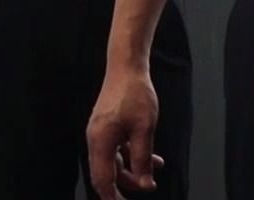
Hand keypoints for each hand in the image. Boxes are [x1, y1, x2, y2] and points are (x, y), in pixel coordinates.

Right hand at [87, 65, 163, 198]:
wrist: (126, 67)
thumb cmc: (135, 94)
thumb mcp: (144, 129)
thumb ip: (142, 159)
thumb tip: (145, 184)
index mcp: (101, 141)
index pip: (103, 180)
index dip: (113, 198)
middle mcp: (96, 139)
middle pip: (108, 173)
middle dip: (128, 184)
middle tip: (150, 187)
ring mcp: (100, 133)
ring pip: (114, 161)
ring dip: (134, 168)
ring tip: (156, 168)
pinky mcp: (106, 127)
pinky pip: (117, 149)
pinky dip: (132, 154)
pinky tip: (152, 156)